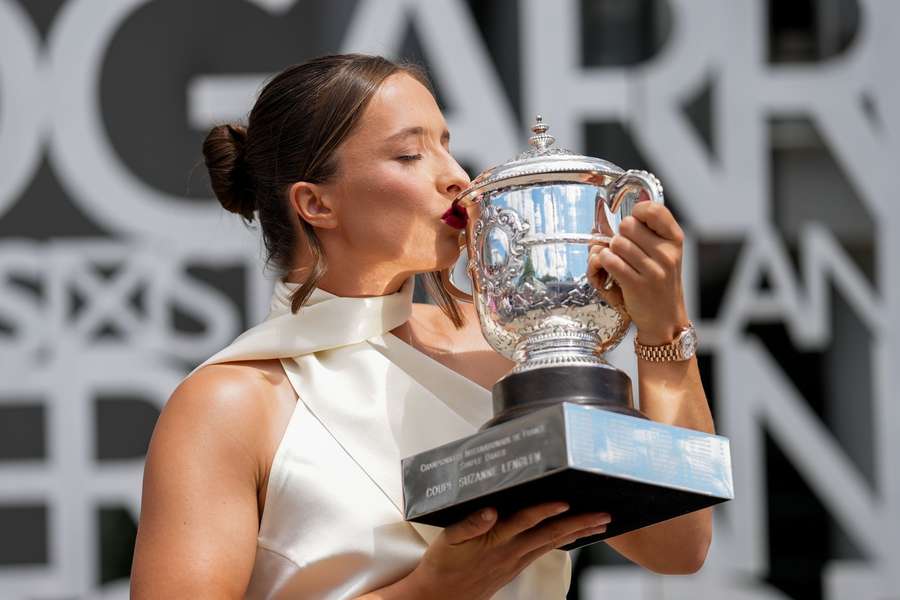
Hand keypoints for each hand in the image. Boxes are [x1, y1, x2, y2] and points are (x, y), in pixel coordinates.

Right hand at [405, 503, 610, 599]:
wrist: (442, 596)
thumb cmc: (443, 564)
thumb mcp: (448, 540)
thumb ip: (470, 524)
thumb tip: (490, 510)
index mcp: (495, 541)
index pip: (525, 522)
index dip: (546, 511)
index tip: (566, 502)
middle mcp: (511, 551)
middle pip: (550, 535)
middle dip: (579, 523)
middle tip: (604, 515)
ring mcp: (516, 561)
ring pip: (553, 543)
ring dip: (578, 533)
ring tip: (600, 524)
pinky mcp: (517, 566)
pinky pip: (545, 550)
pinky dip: (564, 541)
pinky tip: (575, 536)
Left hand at [588, 201, 688, 344]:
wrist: (664, 319)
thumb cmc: (659, 282)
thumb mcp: (663, 253)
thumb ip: (646, 232)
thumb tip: (607, 215)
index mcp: (675, 240)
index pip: (653, 209)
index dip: (637, 213)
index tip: (635, 224)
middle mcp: (667, 253)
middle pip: (627, 225)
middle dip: (620, 235)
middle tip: (623, 249)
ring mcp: (653, 270)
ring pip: (616, 243)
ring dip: (610, 250)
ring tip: (617, 261)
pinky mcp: (636, 285)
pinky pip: (609, 261)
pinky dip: (602, 263)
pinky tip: (609, 269)